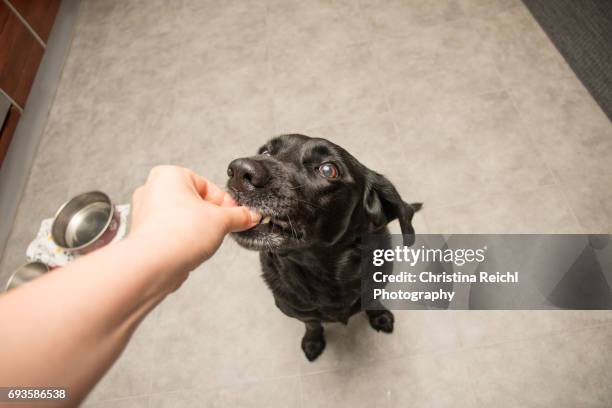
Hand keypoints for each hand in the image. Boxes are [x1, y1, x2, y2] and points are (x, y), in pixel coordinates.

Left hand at [129, 166, 259, 272]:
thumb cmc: (179, 233)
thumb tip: (250, 215)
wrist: (154, 265)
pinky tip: (191, 249)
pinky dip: (184, 239)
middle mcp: (153, 190)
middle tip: (224, 228)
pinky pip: (172, 232)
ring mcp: (146, 213)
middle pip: (196, 201)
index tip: (238, 215)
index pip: (208, 186)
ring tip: (204, 240)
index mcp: (169, 175)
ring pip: (184, 218)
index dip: (226, 203)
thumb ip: (239, 215)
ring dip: (198, 229)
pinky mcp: (145, 234)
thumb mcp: (221, 220)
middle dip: (212, 216)